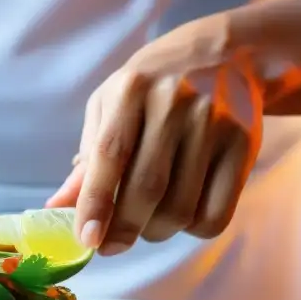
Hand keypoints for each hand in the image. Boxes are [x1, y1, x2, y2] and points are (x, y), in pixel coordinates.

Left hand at [47, 21, 263, 255]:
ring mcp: (214, 124)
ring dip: (157, 230)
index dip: (96, 203)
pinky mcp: (243, 145)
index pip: (110, 155)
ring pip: (181, 208)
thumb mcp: (111, 107)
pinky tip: (183, 212)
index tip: (87, 239)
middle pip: (148, 188)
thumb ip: (88, 159)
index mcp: (133, 88)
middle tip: (111, 244)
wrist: (224, 54)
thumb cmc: (152, 88)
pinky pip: (215, 214)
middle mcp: (176, 103)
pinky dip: (192, 229)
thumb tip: (57, 209)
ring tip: (149, 220)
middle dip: (124, 229)